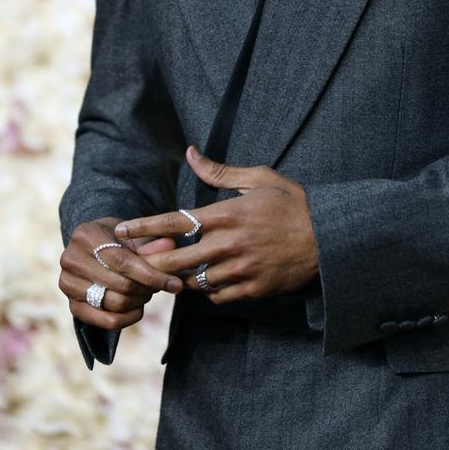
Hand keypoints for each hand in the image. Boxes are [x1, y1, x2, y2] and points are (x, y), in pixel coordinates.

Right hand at [58, 216, 184, 331]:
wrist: (94, 249)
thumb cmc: (118, 239)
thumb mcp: (134, 235)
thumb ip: (152, 242)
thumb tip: (171, 245)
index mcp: (85, 234)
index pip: (123, 261)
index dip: (151, 274)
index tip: (174, 283)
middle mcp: (70, 258)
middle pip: (119, 284)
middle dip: (146, 289)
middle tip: (161, 286)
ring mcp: (67, 283)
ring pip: (113, 303)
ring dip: (138, 301)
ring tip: (148, 292)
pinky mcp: (71, 305)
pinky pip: (104, 321)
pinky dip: (127, 318)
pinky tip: (138, 308)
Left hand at [113, 148, 319, 303]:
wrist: (328, 237)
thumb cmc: (293, 203)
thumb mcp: (259, 178)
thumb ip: (219, 171)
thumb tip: (192, 153)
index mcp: (226, 215)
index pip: (174, 222)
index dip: (142, 227)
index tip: (120, 231)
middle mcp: (228, 245)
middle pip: (174, 260)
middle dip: (151, 262)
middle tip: (136, 261)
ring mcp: (239, 270)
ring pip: (192, 281)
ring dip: (180, 276)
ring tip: (172, 271)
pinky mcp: (251, 290)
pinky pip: (215, 296)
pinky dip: (206, 290)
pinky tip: (207, 279)